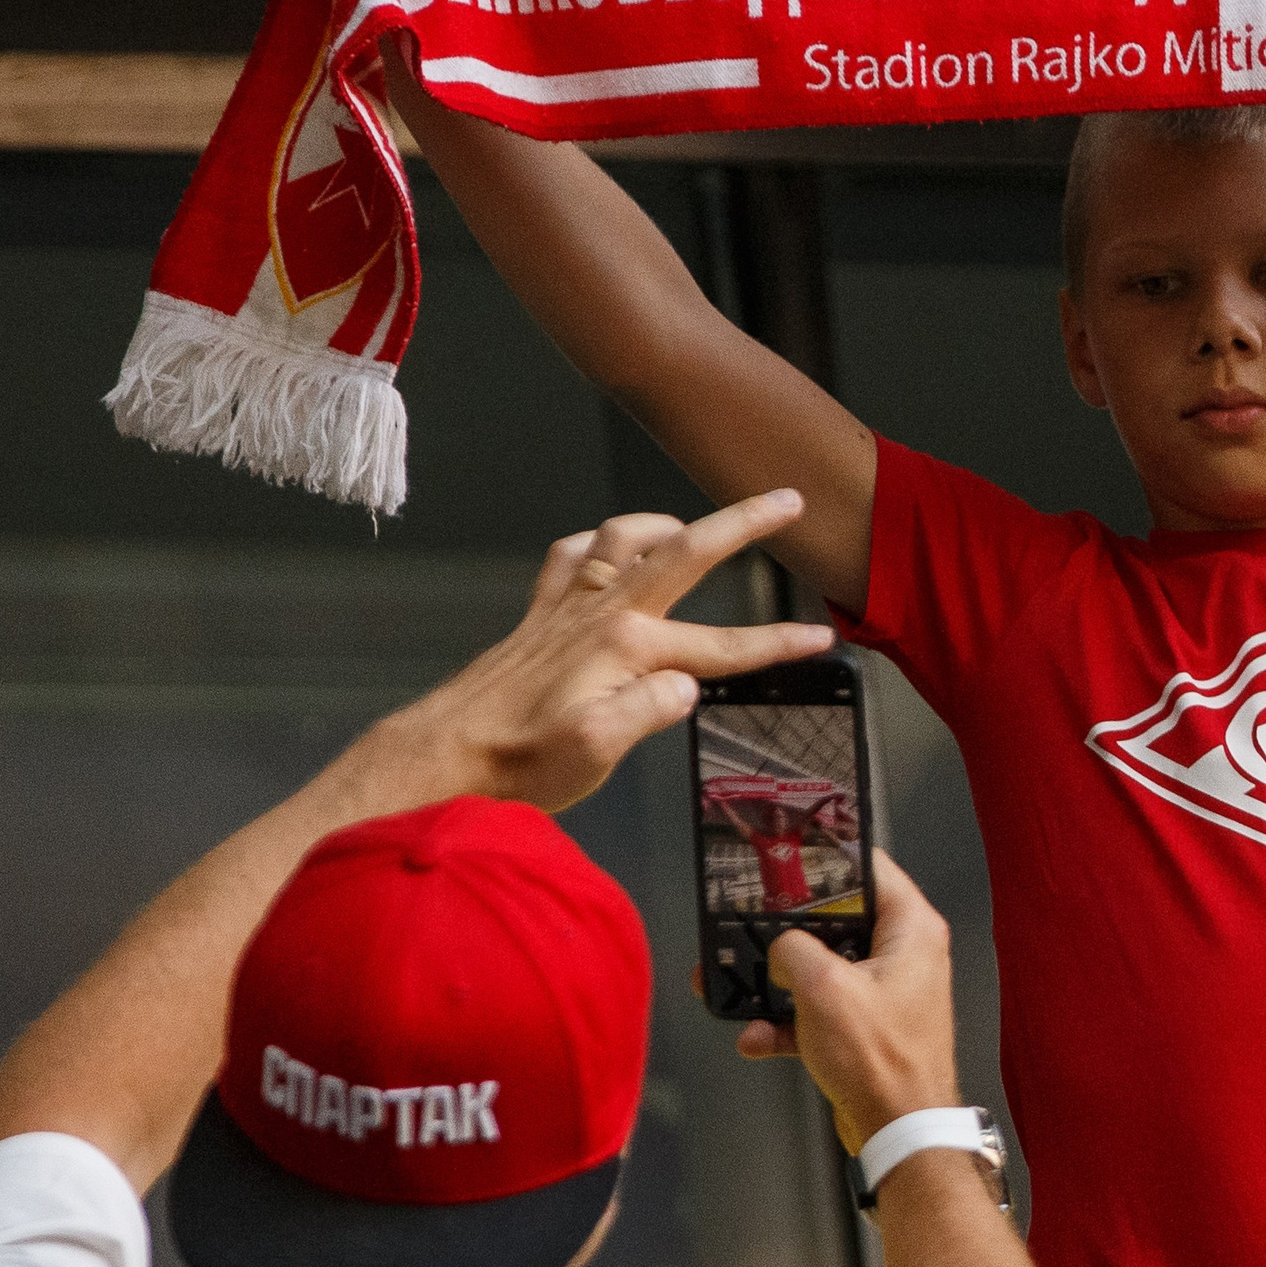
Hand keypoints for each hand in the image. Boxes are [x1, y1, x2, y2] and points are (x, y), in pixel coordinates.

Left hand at [368, 492, 834, 815]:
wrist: (445, 755)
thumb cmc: (519, 765)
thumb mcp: (595, 752)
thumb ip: (648, 710)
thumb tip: (688, 686)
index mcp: (626, 648)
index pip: (722, 646)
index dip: (778, 642)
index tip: (821, 638)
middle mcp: (601, 614)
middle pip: (686, 551)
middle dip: (743, 522)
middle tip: (785, 501)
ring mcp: (567, 609)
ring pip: (624, 537)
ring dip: (664, 522)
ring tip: (693, 525)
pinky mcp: (538, 617)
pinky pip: (570, 557)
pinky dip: (596, 543)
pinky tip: (608, 551)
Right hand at [732, 853, 961, 1151]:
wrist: (899, 1133)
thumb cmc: (879, 1058)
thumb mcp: (822, 987)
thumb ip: (792, 948)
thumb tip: (780, 948)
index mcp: (910, 928)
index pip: (869, 867)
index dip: (825, 857)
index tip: (786, 856)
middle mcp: (903, 954)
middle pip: (837, 920)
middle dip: (787, 927)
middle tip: (748, 920)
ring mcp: (884, 993)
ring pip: (822, 969)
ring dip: (777, 981)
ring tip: (732, 982)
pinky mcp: (867, 1030)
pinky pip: (820, 1013)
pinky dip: (788, 1024)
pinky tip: (754, 1039)